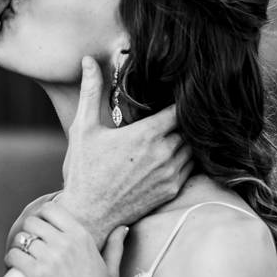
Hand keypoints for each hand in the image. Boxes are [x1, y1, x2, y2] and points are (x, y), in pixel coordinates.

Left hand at [6, 202, 121, 276]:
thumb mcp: (111, 269)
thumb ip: (116, 246)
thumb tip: (123, 228)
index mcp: (82, 237)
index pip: (53, 209)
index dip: (42, 215)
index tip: (41, 225)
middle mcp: (65, 243)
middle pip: (33, 221)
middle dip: (29, 230)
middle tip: (29, 242)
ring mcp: (50, 258)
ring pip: (22, 237)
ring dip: (19, 245)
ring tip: (21, 254)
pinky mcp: (36, 274)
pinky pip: (14, 255)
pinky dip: (10, 258)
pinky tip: (15, 265)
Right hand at [55, 58, 190, 238]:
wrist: (88, 215)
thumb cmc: (83, 171)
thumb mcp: (84, 128)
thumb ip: (90, 91)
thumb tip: (88, 60)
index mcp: (145, 134)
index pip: (179, 109)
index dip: (180, 99)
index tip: (177, 92)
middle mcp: (163, 153)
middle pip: (188, 127)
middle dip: (184, 118)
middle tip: (177, 111)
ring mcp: (170, 173)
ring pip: (193, 147)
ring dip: (187, 138)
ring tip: (176, 131)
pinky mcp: (171, 190)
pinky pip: (191, 168)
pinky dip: (187, 158)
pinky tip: (175, 152)